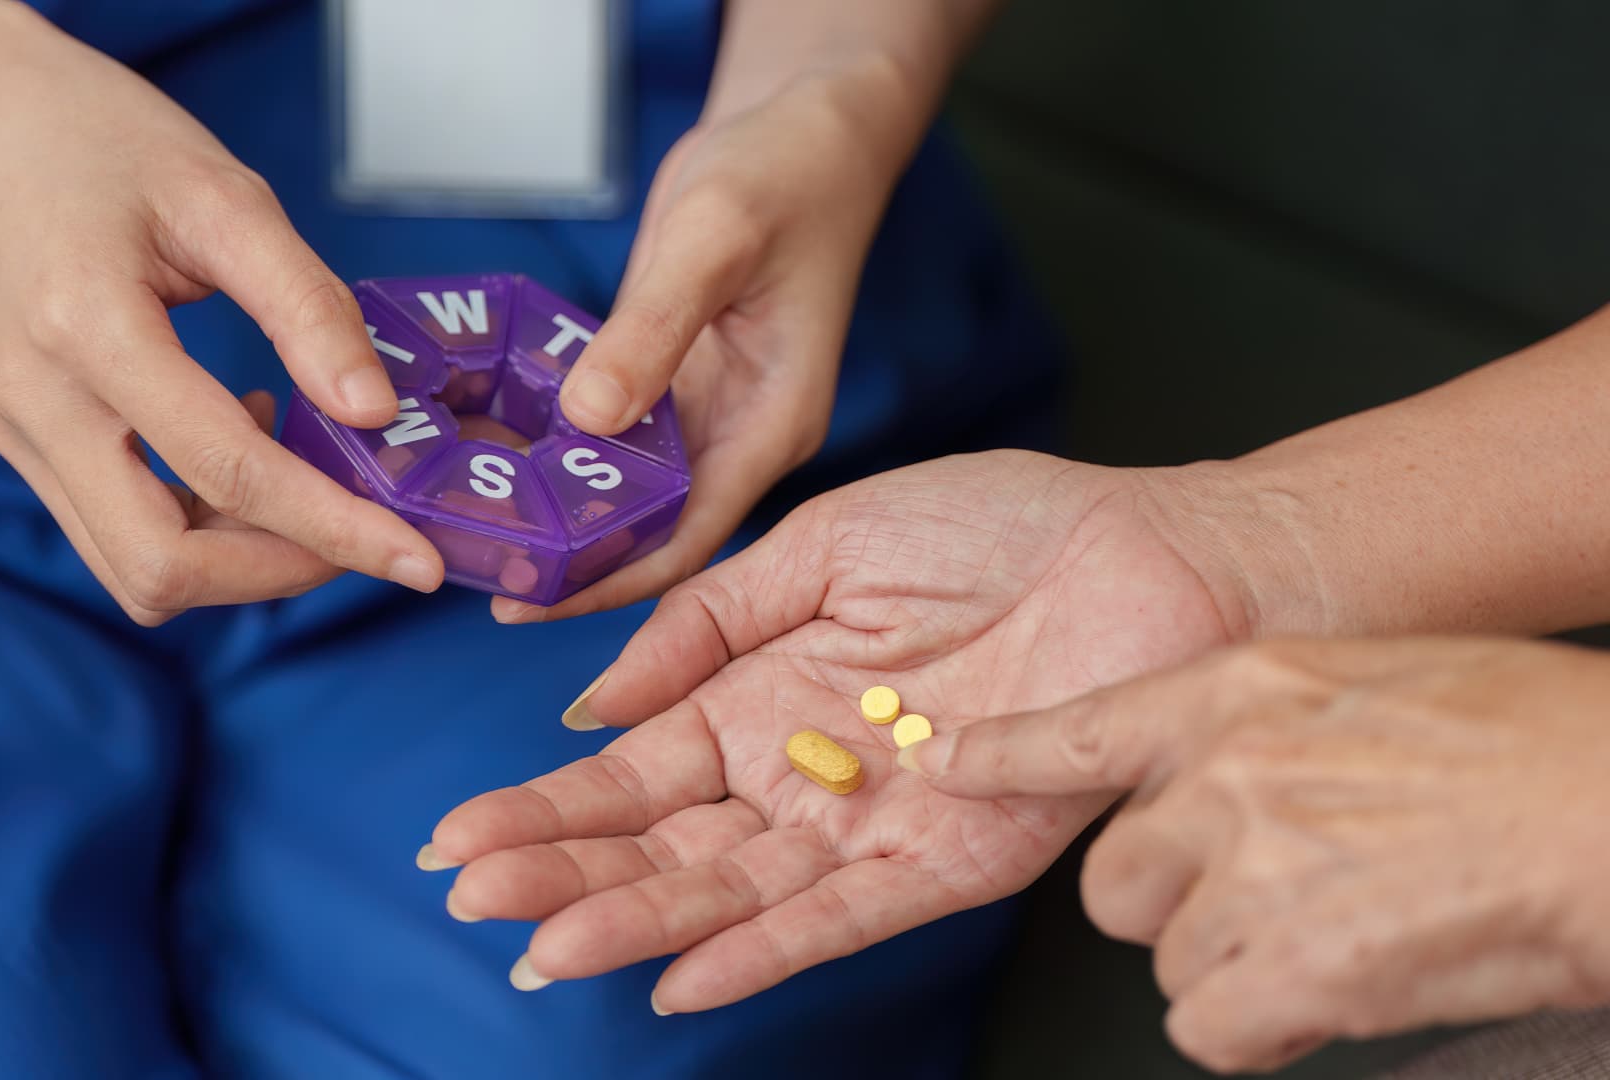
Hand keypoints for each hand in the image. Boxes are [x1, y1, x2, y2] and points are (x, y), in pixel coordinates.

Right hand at [0, 6, 441, 623]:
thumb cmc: (103, 142)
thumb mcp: (226, 196)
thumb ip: (306, 306)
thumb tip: (376, 413)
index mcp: (86, 329)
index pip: (225, 472)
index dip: (333, 528)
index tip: (416, 560)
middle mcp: (38, 403)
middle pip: (163, 566)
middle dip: (281, 569)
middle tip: (366, 531)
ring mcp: (21, 433)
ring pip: (137, 572)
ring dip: (241, 559)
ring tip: (304, 477)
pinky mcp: (25, 444)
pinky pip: (117, 535)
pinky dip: (199, 528)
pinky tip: (241, 450)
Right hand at [428, 451, 1257, 1011]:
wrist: (1151, 552)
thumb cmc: (998, 527)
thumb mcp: (825, 542)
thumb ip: (709, 620)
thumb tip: (591, 700)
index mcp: (764, 695)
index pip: (634, 769)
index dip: (548, 805)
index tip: (459, 840)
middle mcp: (804, 773)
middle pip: (665, 842)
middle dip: (564, 870)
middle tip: (471, 897)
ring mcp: (872, 822)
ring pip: (734, 889)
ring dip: (638, 918)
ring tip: (544, 945)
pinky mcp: (951, 860)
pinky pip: (845, 917)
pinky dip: (767, 949)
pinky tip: (682, 976)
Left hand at [489, 65, 911, 623]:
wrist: (805, 127)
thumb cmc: (782, 173)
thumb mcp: (713, 240)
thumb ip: (653, 329)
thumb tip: (587, 421)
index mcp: (771, 424)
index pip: (689, 538)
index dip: (608, 583)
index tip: (523, 602)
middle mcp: (738, 434)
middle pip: (649, 530)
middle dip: (565, 560)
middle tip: (464, 570)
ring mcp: (703, 410)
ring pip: (621, 487)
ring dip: (551, 507)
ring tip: (457, 526)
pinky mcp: (668, 379)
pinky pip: (606, 433)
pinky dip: (552, 447)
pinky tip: (481, 452)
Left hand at [906, 636, 1609, 1073]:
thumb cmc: (1532, 740)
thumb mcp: (1376, 682)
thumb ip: (1274, 727)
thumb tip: (1224, 776)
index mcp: (1241, 693)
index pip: (1079, 731)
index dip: (1005, 758)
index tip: (949, 768)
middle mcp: (1223, 778)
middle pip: (1115, 881)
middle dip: (1176, 904)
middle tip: (1273, 896)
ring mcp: (1251, 873)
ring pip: (1171, 958)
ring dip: (1238, 966)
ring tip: (1344, 929)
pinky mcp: (1288, 968)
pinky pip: (1210, 1026)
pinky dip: (1264, 1024)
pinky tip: (1336, 988)